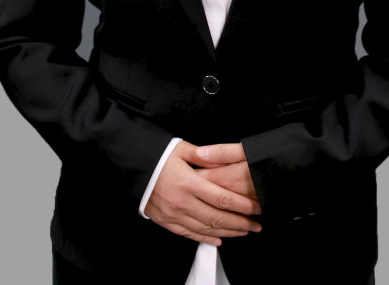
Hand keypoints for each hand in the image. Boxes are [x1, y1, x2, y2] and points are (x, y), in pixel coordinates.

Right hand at [145, 140, 262, 246]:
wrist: (131, 166)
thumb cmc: (157, 155)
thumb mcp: (181, 148)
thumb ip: (206, 156)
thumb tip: (225, 162)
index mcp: (189, 182)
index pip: (222, 199)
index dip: (242, 206)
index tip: (257, 209)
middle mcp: (182, 201)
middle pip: (217, 218)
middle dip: (241, 223)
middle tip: (257, 225)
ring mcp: (173, 214)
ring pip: (205, 229)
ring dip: (227, 232)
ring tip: (243, 232)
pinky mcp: (165, 221)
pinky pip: (188, 234)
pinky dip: (205, 239)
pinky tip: (219, 240)